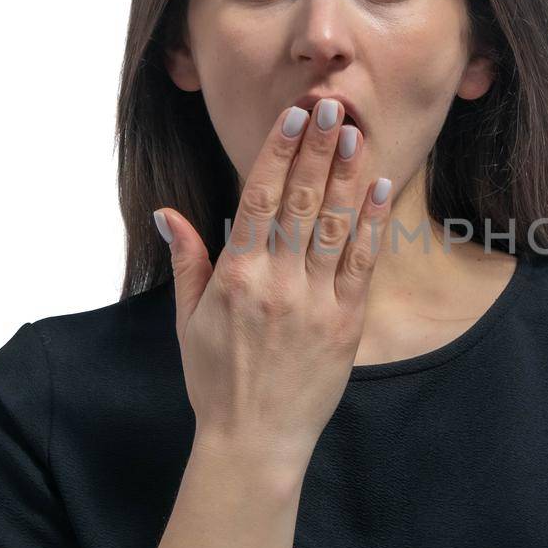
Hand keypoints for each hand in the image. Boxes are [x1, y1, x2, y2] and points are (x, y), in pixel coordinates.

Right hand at [152, 100, 393, 468]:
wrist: (255, 441)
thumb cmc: (216, 381)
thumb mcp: (188, 320)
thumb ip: (188, 260)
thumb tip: (169, 212)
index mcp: (235, 277)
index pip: (259, 199)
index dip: (278, 152)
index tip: (292, 116)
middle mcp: (276, 283)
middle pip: (300, 202)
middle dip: (316, 149)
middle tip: (331, 106)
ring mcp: (315, 302)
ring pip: (333, 225)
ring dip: (346, 176)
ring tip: (354, 133)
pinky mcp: (346, 323)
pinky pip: (361, 264)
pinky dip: (371, 225)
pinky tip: (378, 190)